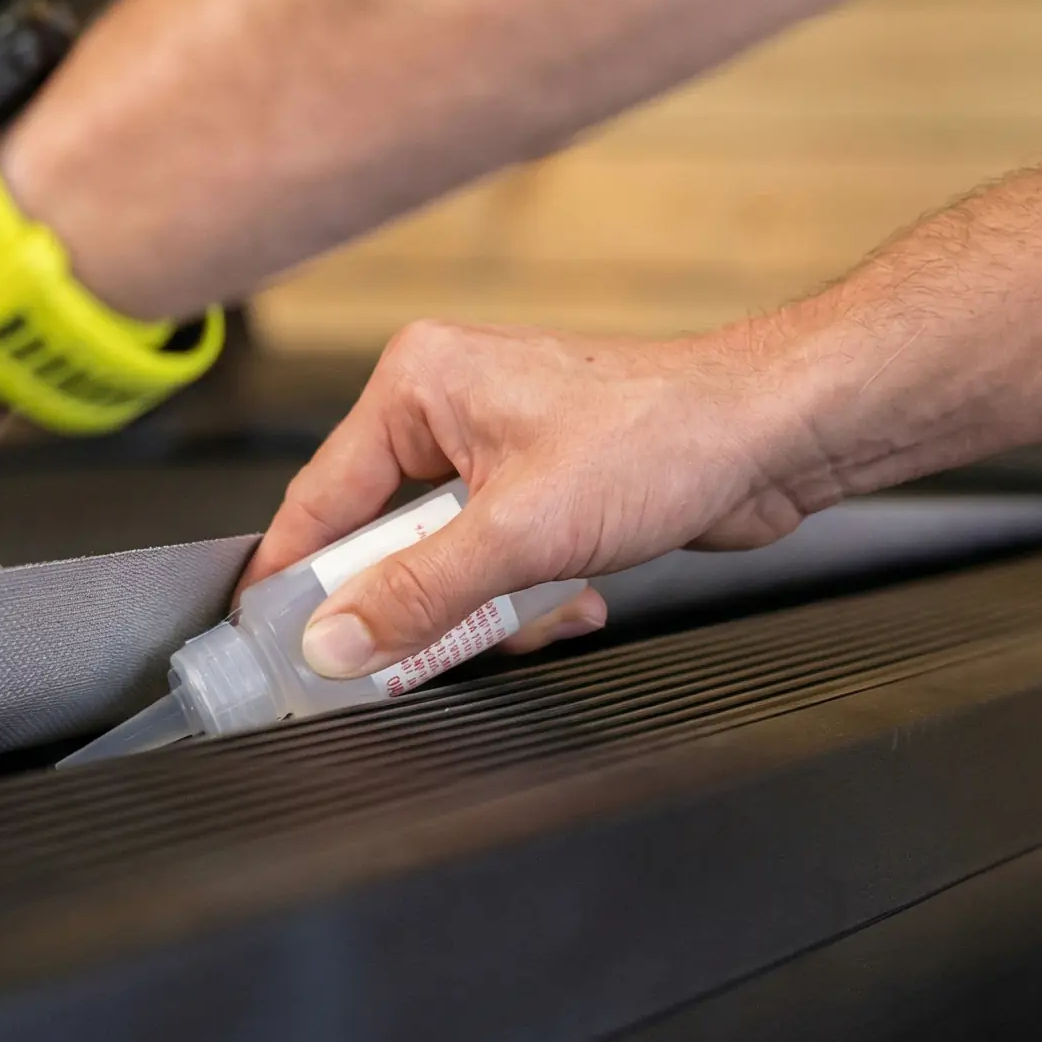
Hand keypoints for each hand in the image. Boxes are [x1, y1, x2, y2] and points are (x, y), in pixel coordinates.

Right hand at [242, 318, 832, 678]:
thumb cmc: (663, 435)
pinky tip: (581, 598)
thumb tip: (333, 639)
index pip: (321, 498)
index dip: (294, 579)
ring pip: (447, 562)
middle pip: (383, 539)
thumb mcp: (519, 533)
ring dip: (493, 606)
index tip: (270, 645)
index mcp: (419, 385)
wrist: (771, 436)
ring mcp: (499, 448)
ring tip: (543, 608)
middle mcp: (448, 407)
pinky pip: (499, 564)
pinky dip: (534, 596)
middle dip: (422, 602)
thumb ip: (416, 594)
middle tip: (415, 656)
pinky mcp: (543, 488)